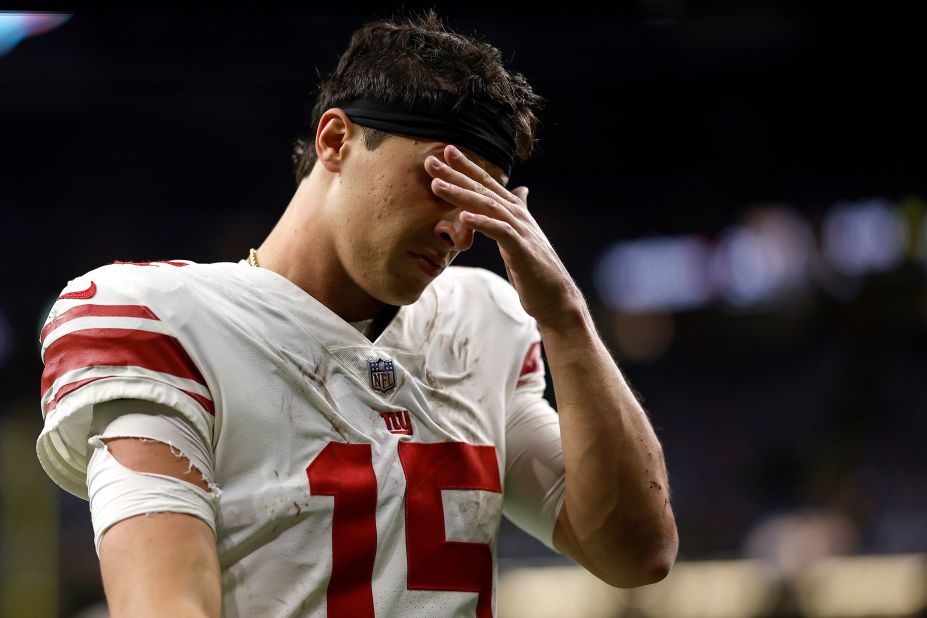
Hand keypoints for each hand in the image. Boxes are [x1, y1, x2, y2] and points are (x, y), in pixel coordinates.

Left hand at [425, 144, 584, 329]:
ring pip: (487, 206)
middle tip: (430, 160)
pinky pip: (499, 232)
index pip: (487, 182)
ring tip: (437, 186)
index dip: (467, 166)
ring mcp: (521, 230)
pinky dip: (482, 223)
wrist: (554, 296)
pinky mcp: (521, 249)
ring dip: (461, 194)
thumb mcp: (523, 234)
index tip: (445, 150)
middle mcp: (518, 214)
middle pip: (482, 189)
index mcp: (515, 210)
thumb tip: (522, 190)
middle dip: (456, 173)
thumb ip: (519, 210)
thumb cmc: (535, 267)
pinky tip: (463, 217)